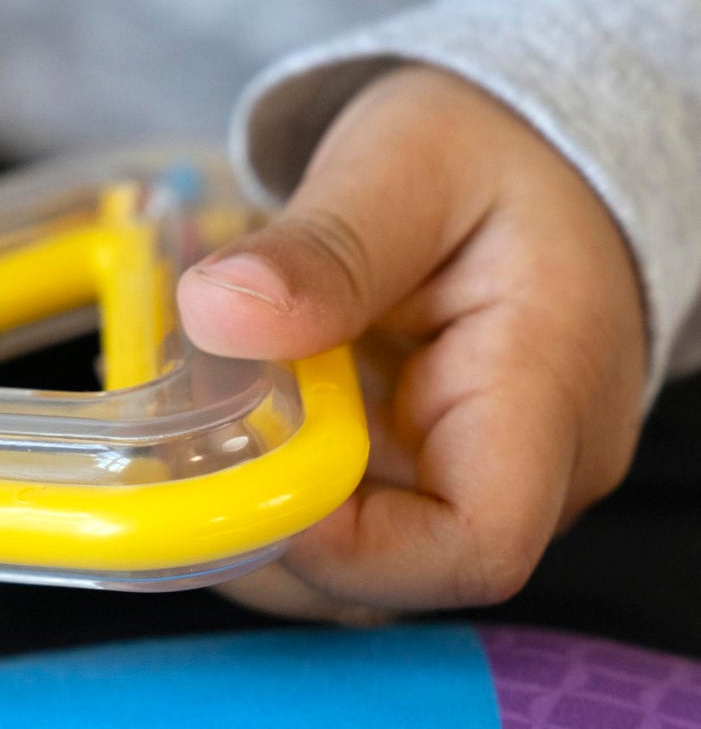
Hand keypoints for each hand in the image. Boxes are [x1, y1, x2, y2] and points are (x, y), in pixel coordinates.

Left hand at [178, 65, 647, 619]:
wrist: (529, 160)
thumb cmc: (488, 154)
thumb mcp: (407, 164)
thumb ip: (325, 246)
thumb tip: (220, 311)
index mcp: (548, 396)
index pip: (472, 547)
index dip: (342, 546)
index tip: (245, 467)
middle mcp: (529, 473)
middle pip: (384, 575)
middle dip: (260, 518)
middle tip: (180, 418)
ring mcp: (468, 484)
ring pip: (341, 562)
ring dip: (246, 500)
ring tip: (198, 392)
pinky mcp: (421, 481)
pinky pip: (333, 520)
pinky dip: (262, 476)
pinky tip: (226, 403)